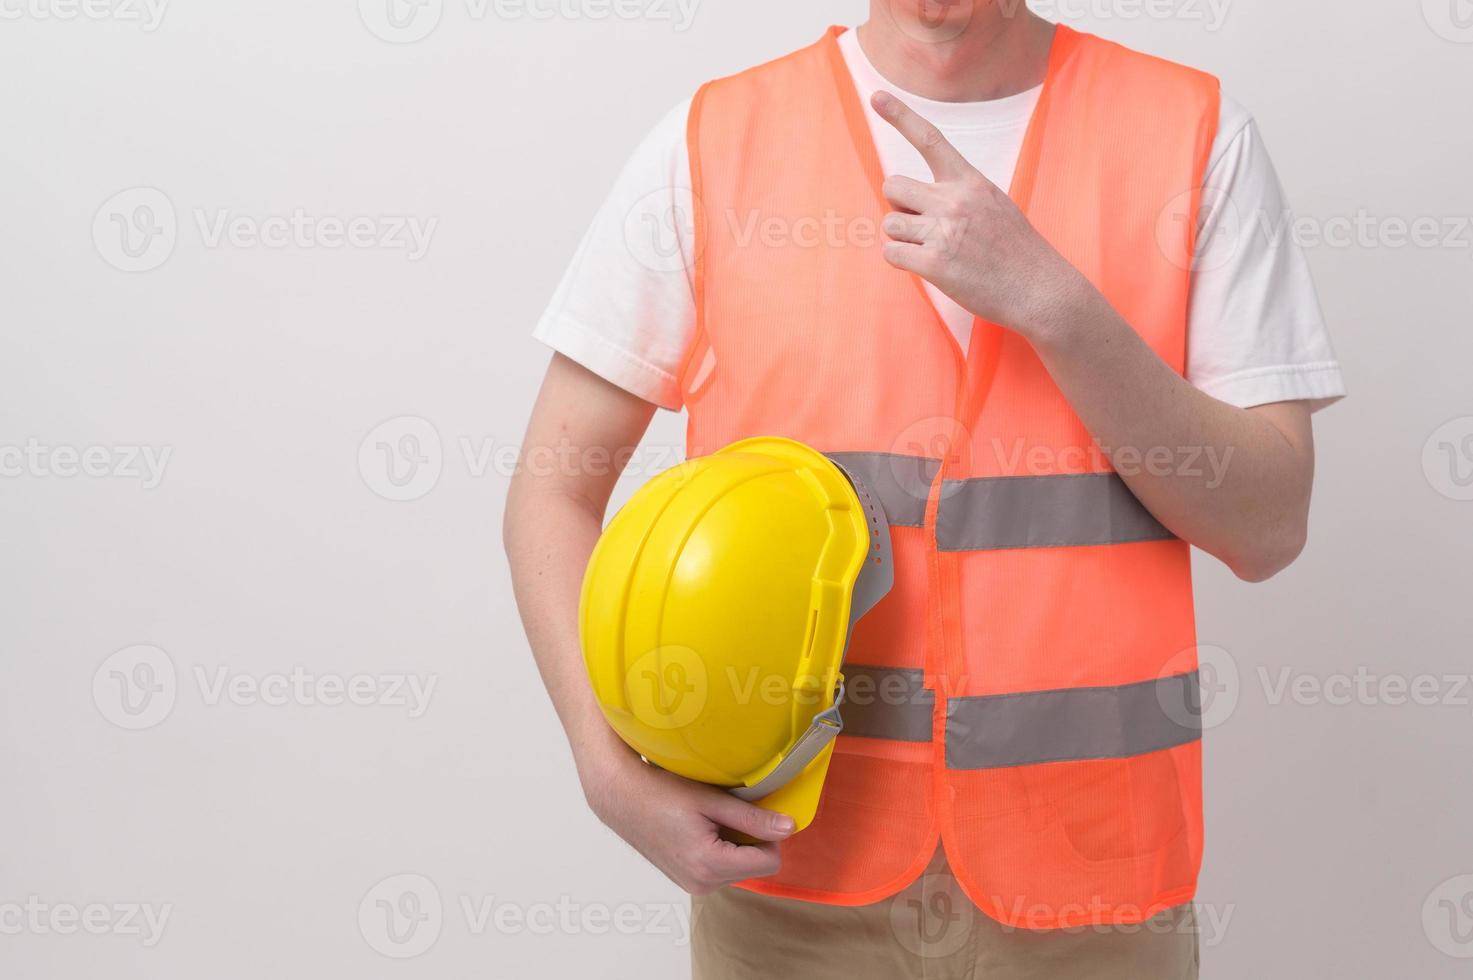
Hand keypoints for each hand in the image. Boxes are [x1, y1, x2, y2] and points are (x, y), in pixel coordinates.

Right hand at [579, 746, 793, 894]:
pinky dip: (720, 850)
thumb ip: (753, 818)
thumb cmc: (661, 792)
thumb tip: (789, 828)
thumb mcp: (712, 800)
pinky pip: (720, 869)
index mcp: (709, 865)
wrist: (621, 798)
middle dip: (750, 840)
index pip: (769, 862)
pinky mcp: (687, 881)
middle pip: (755, 867)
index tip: (751, 813)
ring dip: (734, 845)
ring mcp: (693, 885)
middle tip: (724, 813)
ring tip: (708, 820)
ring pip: (739, 868)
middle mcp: (702, 884)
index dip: (768, 835)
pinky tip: (699, 829)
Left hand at [871, 90, 1090, 339]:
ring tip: (932, 250)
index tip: (876, 96)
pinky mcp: (933, 263)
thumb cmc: (1016, 251)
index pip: (930, 139)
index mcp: (970, 182)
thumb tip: (918, 201)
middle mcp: (954, 200)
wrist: (1040, 289)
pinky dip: (902, 261)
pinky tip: (928, 267)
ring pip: (889, 223)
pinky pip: (891, 253)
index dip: (900, 115)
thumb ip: (958, 196)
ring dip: (901, 238)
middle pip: (892, 187)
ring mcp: (942, 231)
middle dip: (899, 206)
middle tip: (922, 226)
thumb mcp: (994, 206)